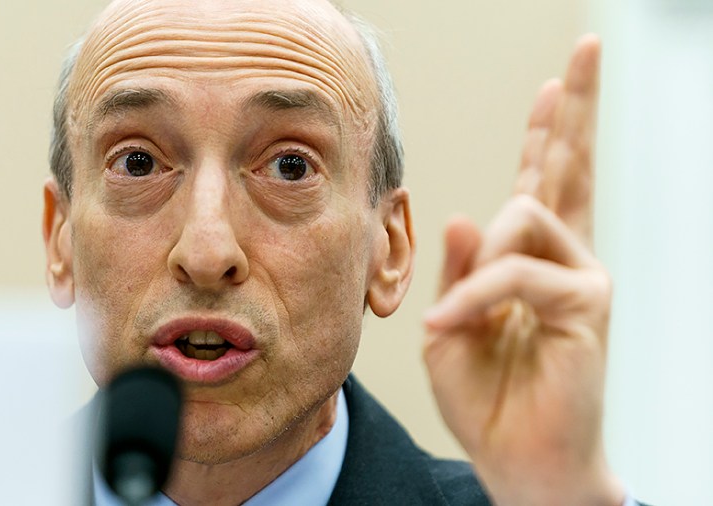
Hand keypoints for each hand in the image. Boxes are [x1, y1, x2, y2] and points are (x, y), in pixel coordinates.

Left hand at [423, 35, 623, 505]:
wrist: (516, 460)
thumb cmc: (485, 397)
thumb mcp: (449, 326)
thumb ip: (460, 271)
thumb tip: (466, 214)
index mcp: (525, 258)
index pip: (539, 182)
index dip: (546, 133)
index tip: (555, 85)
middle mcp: (560, 257)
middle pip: (568, 167)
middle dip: (573, 109)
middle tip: (585, 51)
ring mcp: (580, 276)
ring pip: (523, 214)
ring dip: (477, 267)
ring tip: (458, 320)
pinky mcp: (586, 303)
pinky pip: (517, 271)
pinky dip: (477, 297)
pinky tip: (454, 324)